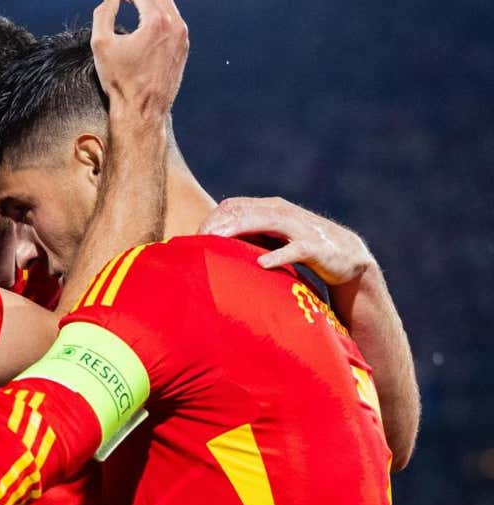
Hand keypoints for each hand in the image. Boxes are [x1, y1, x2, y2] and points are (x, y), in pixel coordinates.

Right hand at [90, 0, 189, 119]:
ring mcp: (182, 38)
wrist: (141, 110)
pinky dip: (160, 15)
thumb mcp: (101, 44)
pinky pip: (174, 21)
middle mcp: (175, 26)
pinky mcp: (183, 48)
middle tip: (124, 0)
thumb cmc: (122, 82)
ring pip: (169, 6)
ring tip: (133, 2)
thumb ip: (104, 13)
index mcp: (156, 22)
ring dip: (151, 2)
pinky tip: (146, 19)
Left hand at [200, 196, 375, 284]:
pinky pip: (295, 249)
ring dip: (240, 231)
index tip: (191, 238)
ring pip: (267, 222)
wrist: (347, 258)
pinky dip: (279, 255)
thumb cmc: (300, 249)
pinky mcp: (316, 247)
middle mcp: (283, 212)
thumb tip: (208, 248)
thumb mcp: (271, 240)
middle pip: (245, 211)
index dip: (212, 218)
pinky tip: (261, 264)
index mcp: (269, 208)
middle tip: (196, 240)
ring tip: (216, 242)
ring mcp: (300, 227)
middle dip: (219, 224)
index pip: (233, 206)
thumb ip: (247, 237)